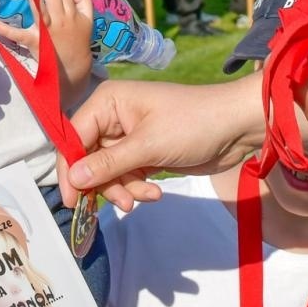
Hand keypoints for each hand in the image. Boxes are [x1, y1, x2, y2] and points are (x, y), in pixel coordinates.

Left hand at [0, 0, 93, 101]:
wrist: (75, 69)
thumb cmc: (78, 40)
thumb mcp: (88, 19)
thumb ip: (83, 0)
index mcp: (73, 13)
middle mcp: (62, 20)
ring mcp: (50, 32)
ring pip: (41, 10)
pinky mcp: (37, 43)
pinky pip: (21, 36)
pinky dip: (7, 30)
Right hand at [64, 74, 264, 209]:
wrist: (236, 127)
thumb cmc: (192, 124)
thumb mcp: (148, 145)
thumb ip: (108, 163)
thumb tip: (73, 178)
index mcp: (108, 102)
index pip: (73, 138)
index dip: (71, 169)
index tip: (73, 201)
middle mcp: (113, 117)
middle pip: (89, 159)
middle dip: (105, 183)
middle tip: (122, 204)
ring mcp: (129, 137)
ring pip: (108, 172)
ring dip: (124, 189)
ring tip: (147, 196)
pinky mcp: (144, 153)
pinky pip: (126, 176)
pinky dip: (138, 188)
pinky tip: (157, 192)